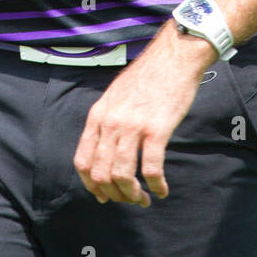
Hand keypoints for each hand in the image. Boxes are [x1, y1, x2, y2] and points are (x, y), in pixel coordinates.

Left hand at [73, 20, 215, 205]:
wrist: (173, 56)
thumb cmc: (147, 77)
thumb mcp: (115, 96)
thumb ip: (107, 121)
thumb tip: (105, 151)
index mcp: (97, 115)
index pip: (82, 161)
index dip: (91, 185)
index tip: (104, 196)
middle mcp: (110, 123)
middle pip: (101, 174)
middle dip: (114, 195)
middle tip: (130, 199)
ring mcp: (132, 126)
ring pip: (122, 176)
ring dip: (133, 195)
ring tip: (145, 199)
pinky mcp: (157, 129)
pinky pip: (151, 169)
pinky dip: (156, 186)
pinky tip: (162, 189)